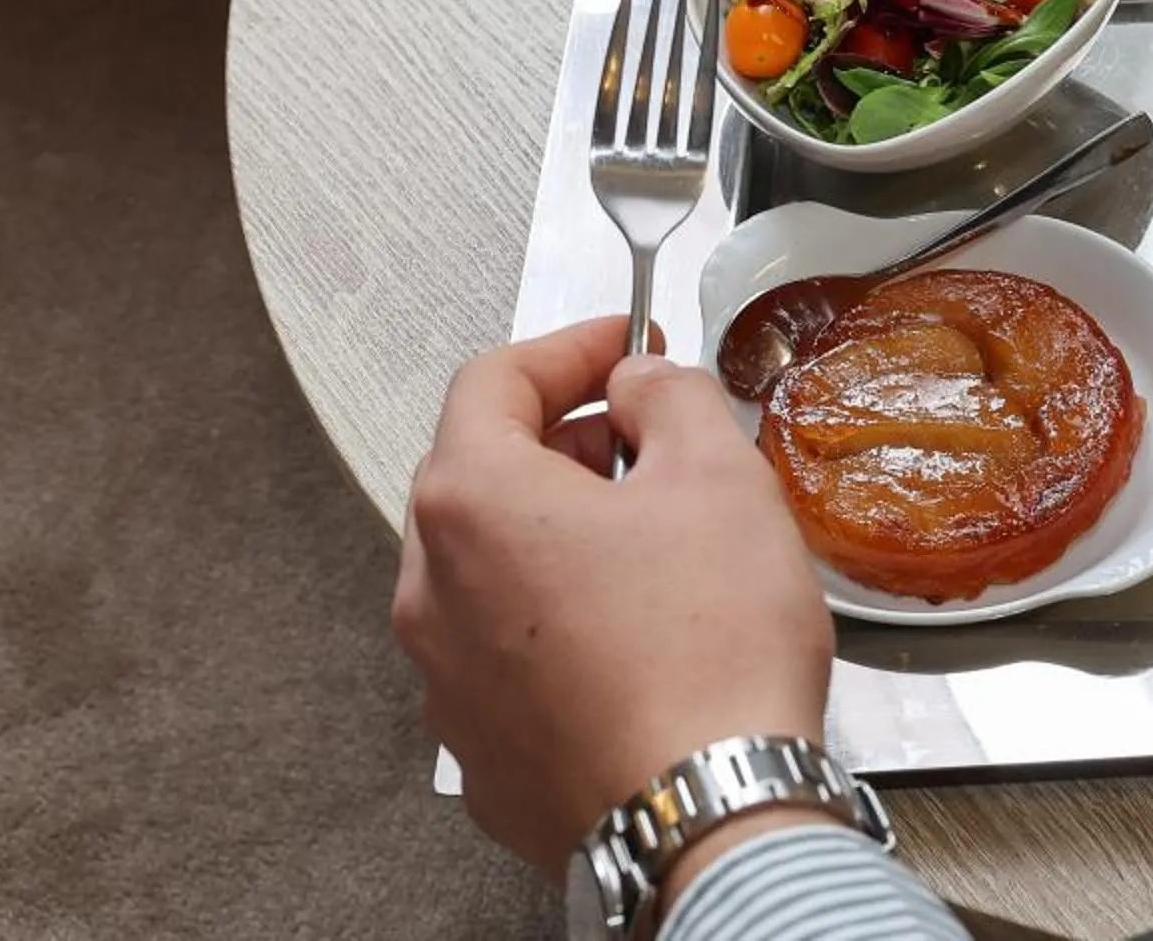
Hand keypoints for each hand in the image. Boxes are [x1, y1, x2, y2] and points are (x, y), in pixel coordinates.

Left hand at [393, 317, 832, 875]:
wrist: (706, 807)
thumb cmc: (708, 649)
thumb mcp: (718, 474)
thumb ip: (669, 397)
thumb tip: (643, 385)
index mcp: (475, 504)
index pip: (494, 382)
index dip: (569, 347)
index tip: (622, 344)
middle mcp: (433, 592)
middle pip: (479, 476)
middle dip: (563, 441)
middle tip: (643, 436)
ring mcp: (446, 681)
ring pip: (490, 572)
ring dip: (558, 536)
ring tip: (652, 542)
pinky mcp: (481, 750)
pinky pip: (506, 656)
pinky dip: (557, 623)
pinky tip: (636, 635)